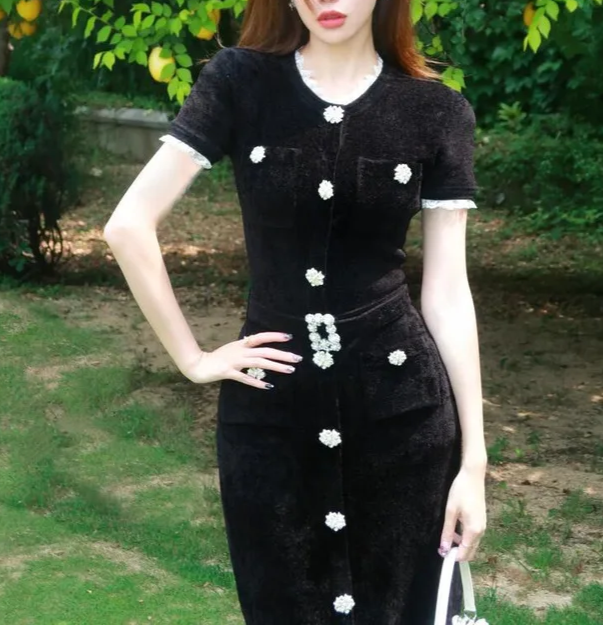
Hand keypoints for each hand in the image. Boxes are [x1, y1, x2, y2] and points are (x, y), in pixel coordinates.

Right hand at [182, 332, 302, 387]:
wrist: (198, 365)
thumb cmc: (218, 358)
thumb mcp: (233, 349)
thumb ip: (246, 348)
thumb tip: (261, 349)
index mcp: (241, 344)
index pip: (261, 337)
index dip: (274, 336)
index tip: (289, 337)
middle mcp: (240, 351)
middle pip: (265, 351)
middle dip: (282, 354)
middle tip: (297, 358)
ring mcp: (235, 361)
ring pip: (259, 363)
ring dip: (275, 366)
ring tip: (289, 370)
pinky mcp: (228, 372)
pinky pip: (245, 378)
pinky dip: (257, 382)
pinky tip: (268, 386)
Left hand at [439, 465, 486, 561]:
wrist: (472, 476)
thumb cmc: (460, 491)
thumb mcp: (450, 511)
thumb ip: (448, 531)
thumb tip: (444, 548)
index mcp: (473, 530)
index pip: (465, 553)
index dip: (453, 558)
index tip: (442, 556)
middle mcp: (481, 530)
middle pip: (471, 552)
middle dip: (458, 553)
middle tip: (443, 548)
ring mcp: (482, 526)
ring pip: (472, 544)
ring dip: (461, 545)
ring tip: (447, 537)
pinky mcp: (481, 521)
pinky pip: (473, 536)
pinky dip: (465, 538)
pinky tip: (455, 529)